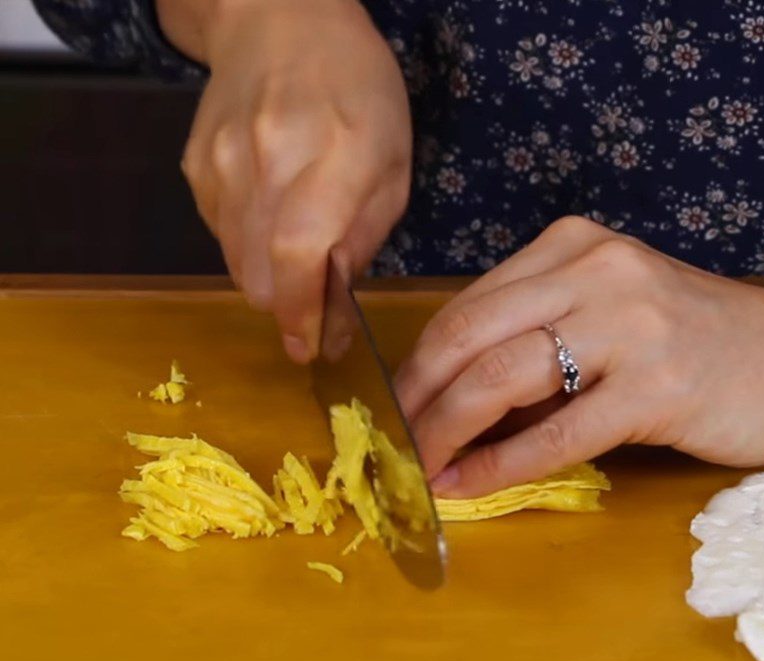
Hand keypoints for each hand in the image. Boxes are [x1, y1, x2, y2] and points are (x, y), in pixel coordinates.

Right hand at [161, 0, 411, 361]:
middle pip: (257, 275)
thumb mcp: (392, 165)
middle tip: (313, 304)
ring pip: (234, 263)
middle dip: (286, 307)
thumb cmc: (359, 92)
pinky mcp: (195, 167)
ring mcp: (220, 164)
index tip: (310, 349)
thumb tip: (333, 310)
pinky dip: (246, 246)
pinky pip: (219, 235)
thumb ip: (363, 238)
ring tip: (294, 249)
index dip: (301, 314)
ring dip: (266, 278)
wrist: (280, 19)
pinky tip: (269, 214)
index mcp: (330, 158)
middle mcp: (264, 162)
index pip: (298, 256)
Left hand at [395, 216, 763, 497]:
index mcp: (570, 247)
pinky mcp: (657, 386)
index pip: (467, 306)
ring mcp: (628, 324)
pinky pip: (558, 431)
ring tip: (419, 465)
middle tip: (390, 441)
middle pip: (470, 336)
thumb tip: (448, 403)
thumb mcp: (599, 320)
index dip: (418, 363)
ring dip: (446, 429)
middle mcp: (594, 271)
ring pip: (502, 377)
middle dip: (417, 397)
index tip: (394, 405)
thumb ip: (530, 345)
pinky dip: (502, 462)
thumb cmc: (685, 341)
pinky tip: (468, 483)